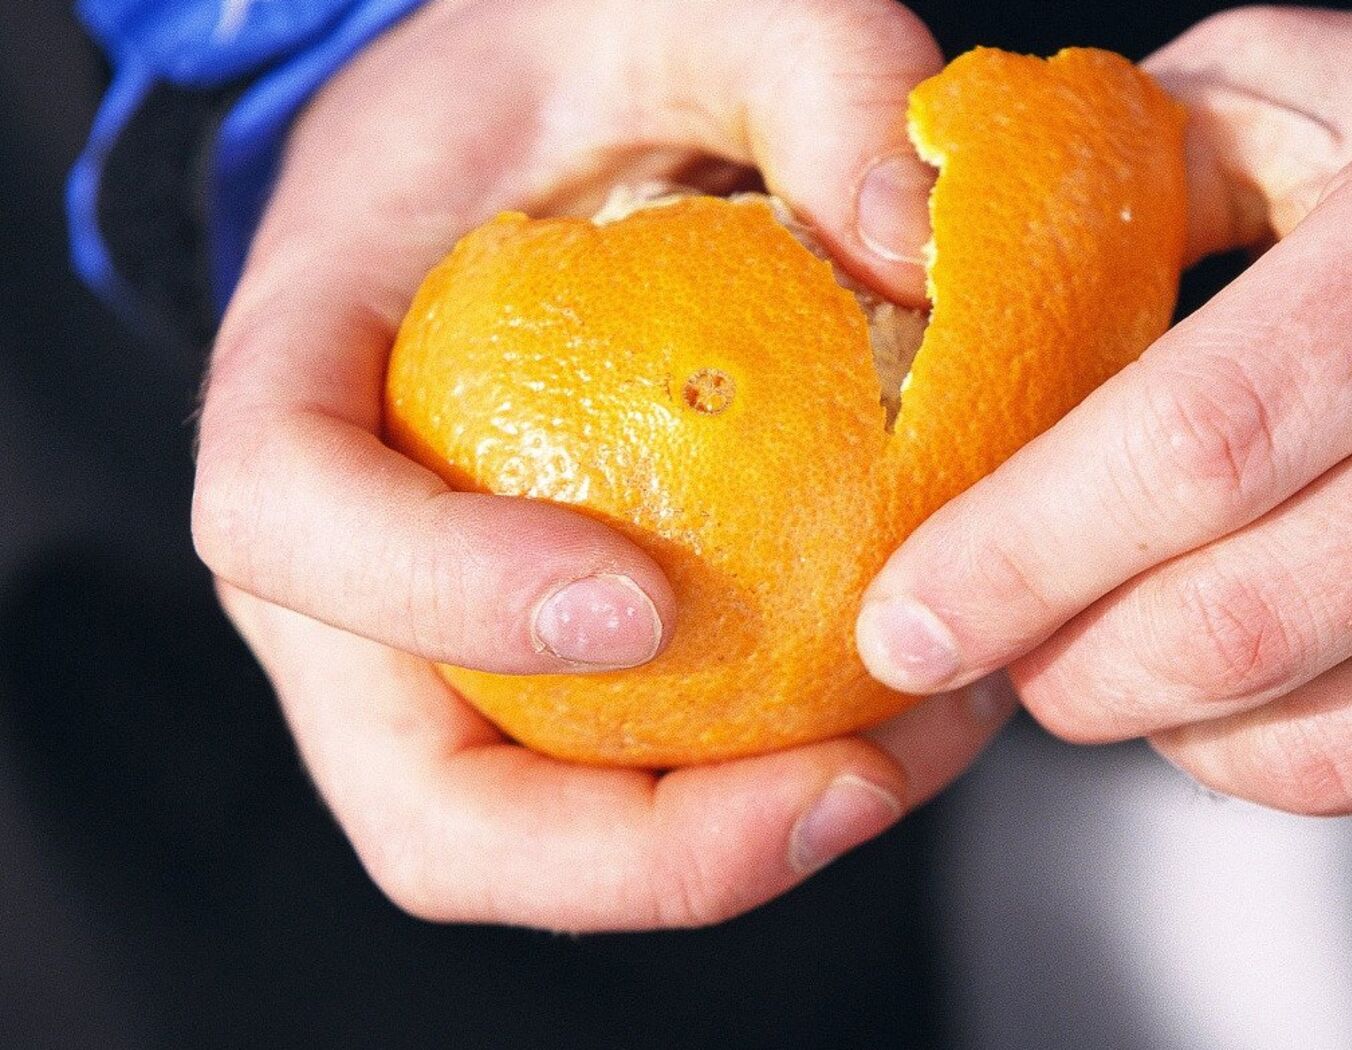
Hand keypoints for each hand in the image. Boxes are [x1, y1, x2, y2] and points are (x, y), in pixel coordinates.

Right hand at [194, 0, 1005, 929]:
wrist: (546, 116)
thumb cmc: (573, 55)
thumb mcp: (694, 6)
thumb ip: (811, 74)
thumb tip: (927, 233)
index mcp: (308, 361)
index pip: (283, 513)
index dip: (429, 593)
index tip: (635, 603)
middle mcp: (354, 547)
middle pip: (414, 787)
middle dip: (624, 848)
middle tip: (844, 790)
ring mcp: (451, 629)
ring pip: (540, 828)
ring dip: (728, 846)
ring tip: (917, 760)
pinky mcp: (555, 662)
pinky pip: (636, 781)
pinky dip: (766, 792)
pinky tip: (913, 722)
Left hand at [857, 2, 1351, 819]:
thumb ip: (1176, 150)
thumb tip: (979, 250)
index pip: (1204, 439)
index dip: (1025, 550)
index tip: (913, 617)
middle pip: (1255, 624)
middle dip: (1075, 675)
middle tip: (1011, 658)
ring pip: (1342, 748)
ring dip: (1184, 737)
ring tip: (1142, 668)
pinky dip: (1323, 760)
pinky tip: (1304, 682)